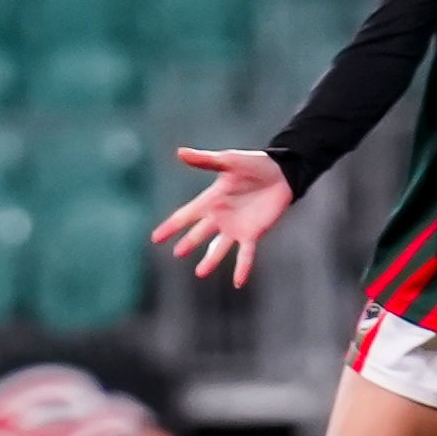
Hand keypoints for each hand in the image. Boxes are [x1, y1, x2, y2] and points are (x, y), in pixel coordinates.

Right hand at [151, 149, 291, 284]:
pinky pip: (245, 255)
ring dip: (210, 260)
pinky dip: (242, 268)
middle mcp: (220, 216)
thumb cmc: (253, 164)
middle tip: (177, 253)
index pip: (185, 216)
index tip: (155, 238)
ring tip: (200, 273)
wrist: (281, 172)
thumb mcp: (227, 160)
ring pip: (219, 248)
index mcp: (211, 200)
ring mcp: (236, 227)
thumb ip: (204, 160)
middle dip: (188, 243)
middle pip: (200, 233)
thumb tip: (179, 152)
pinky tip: (238, 282)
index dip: (171, 227)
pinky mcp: (253, 233)